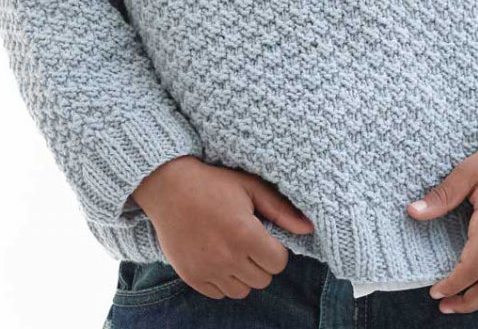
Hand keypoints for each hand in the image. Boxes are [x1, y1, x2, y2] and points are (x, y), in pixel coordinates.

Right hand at [131, 156, 314, 300]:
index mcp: (245, 234)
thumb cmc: (214, 183)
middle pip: (262, 279)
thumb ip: (281, 210)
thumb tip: (308, 229)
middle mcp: (227, 258)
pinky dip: (223, 280)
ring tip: (232, 248)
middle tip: (248, 239)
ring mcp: (207, 270)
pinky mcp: (191, 277)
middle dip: (261, 261)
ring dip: (243, 273)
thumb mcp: (250, 187)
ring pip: (242, 291)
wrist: (169, 187)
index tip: (264, 234)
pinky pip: (219, 293)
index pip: (278, 262)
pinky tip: (217, 256)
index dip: (275, 248)